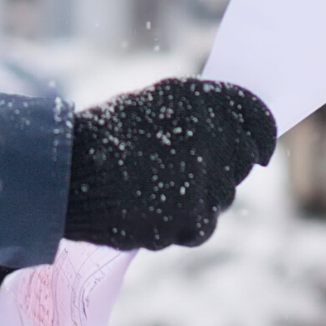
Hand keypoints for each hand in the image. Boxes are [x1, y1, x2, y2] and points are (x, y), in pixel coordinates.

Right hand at [62, 78, 275, 251]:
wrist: (64, 174)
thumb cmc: (102, 137)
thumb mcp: (152, 105)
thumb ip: (199, 115)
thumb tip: (239, 137)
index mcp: (198, 99)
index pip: (255, 117)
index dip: (261, 135)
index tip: (260, 151)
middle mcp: (207, 135)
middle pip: (241, 162)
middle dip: (224, 170)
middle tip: (194, 175)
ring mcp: (200, 179)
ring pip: (221, 198)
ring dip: (201, 199)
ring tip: (159, 191)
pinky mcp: (186, 217)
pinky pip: (201, 226)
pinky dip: (184, 224)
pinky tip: (156, 212)